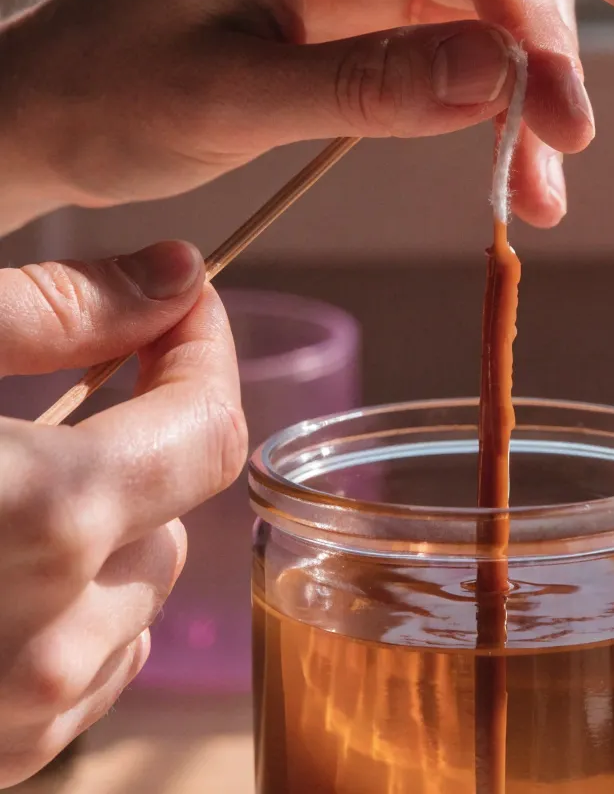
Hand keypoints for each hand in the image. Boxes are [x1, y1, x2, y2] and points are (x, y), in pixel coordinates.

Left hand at [0, 0, 613, 233]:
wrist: (52, 113)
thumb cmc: (111, 89)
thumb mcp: (239, 96)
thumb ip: (375, 86)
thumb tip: (504, 82)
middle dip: (547, 63)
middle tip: (564, 158)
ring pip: (491, 6)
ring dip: (524, 97)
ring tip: (536, 190)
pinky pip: (456, 39)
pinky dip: (488, 104)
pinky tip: (504, 163)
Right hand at [0, 241, 245, 783]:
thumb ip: (52, 309)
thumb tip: (177, 274)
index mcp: (47, 520)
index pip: (212, 426)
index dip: (203, 355)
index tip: (180, 313)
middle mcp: (50, 641)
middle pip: (177, 513)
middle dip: (134, 450)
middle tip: (42, 421)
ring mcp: (20, 720)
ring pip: (136, 596)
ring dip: (97, 539)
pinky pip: (86, 672)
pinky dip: (63, 618)